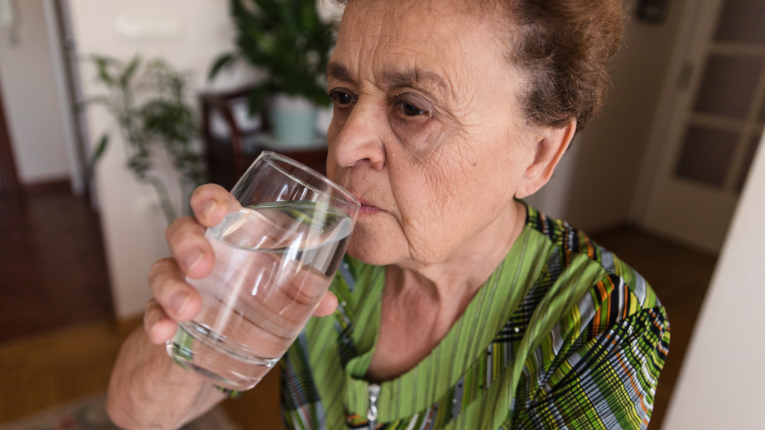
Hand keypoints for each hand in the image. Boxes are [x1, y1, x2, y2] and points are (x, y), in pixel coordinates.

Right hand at [144, 183, 338, 344]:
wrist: (209, 355)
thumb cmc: (247, 304)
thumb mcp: (278, 296)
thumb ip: (302, 293)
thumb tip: (329, 302)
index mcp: (230, 239)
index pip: (212, 205)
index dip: (210, 200)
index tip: (218, 211)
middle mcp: (199, 255)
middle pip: (181, 230)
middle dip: (188, 242)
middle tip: (203, 265)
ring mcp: (178, 284)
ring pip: (161, 270)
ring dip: (172, 286)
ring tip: (187, 308)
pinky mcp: (164, 316)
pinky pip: (152, 312)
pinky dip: (156, 320)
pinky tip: (163, 331)